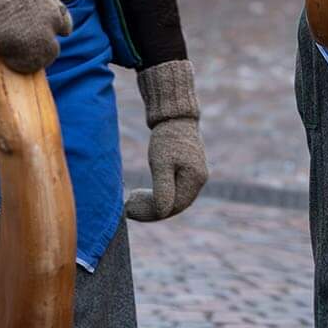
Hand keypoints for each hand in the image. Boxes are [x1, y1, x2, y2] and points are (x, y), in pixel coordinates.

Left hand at [127, 59, 207, 221]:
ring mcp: (195, 175)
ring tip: (133, 197)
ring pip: (173, 199)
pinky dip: (159, 193)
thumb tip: (162, 213)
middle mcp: (199, 180)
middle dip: (149, 209)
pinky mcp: (189, 170)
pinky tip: (144, 191)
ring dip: (153, 202)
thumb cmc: (167, 137)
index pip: (172, 207)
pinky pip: (174, 190)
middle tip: (128, 205)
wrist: (174, 114)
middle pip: (174, 206)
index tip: (128, 208)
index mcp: (195, 180)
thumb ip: (163, 190)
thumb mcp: (161, 164)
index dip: (149, 212)